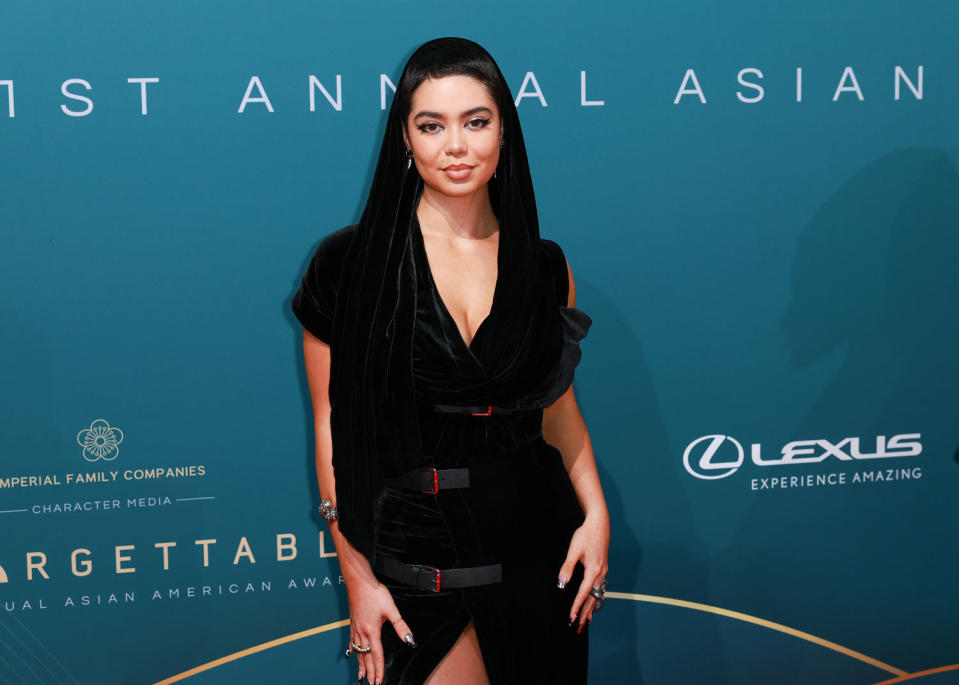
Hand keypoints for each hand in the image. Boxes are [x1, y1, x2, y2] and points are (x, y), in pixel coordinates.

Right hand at [347, 579, 414, 683]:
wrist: (358, 582)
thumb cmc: (374, 593)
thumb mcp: (391, 609)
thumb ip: (400, 626)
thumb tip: (409, 639)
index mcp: (372, 631)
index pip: (376, 655)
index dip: (379, 670)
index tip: (379, 681)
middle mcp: (362, 632)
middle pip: (366, 657)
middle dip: (369, 672)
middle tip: (371, 684)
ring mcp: (355, 628)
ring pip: (358, 652)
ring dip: (360, 665)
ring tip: (361, 677)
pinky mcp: (352, 623)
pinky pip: (352, 642)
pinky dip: (353, 652)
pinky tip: (352, 654)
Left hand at [557, 511, 609, 632]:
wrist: (599, 523)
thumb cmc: (586, 534)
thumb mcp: (574, 550)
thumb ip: (568, 567)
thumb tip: (562, 583)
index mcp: (593, 570)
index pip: (583, 593)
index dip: (577, 606)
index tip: (571, 617)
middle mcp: (600, 573)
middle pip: (593, 598)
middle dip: (585, 612)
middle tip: (579, 626)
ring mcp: (603, 571)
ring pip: (597, 594)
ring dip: (592, 607)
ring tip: (587, 620)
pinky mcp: (603, 567)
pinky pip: (599, 587)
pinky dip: (595, 598)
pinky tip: (593, 601)